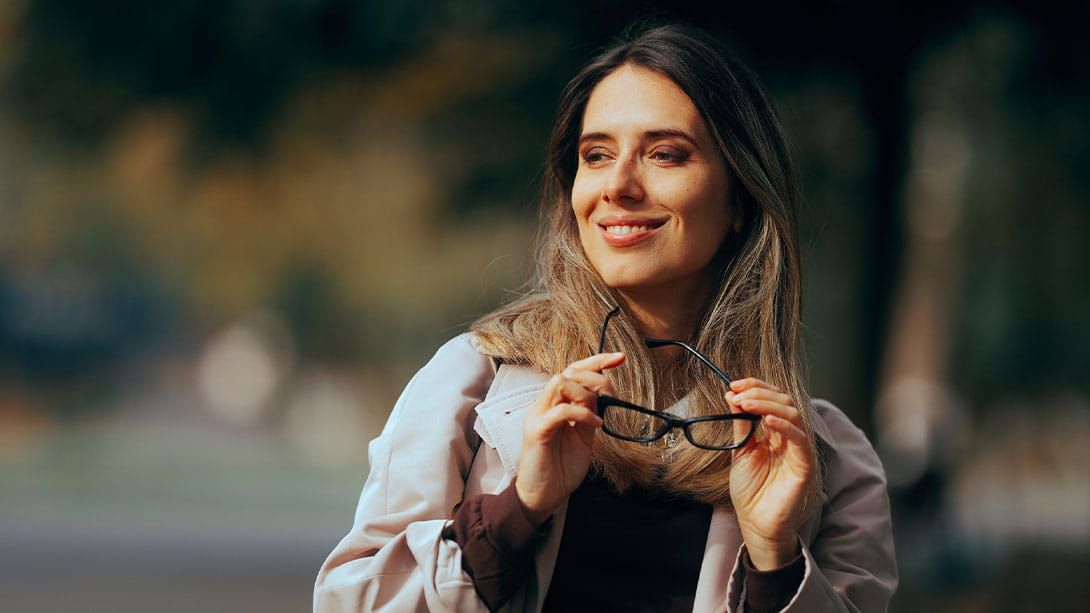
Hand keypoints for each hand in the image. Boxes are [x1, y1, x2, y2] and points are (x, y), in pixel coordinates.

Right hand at [515, 352, 624, 525]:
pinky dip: (582, 413)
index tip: (619, 357)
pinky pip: (560, 410)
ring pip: (560, 383)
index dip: (596, 361)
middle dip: (595, 377)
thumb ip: (590, 414)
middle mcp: (543, 405)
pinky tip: (595, 425)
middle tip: (612, 397)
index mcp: (554, 404)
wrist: (543, 496)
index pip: (573, 372)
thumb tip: (605, 396)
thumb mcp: (583, 436)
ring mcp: (537, 415)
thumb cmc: (561, 468)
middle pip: (568, 371)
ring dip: (585, 394)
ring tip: (598, 414)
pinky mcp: (536, 430)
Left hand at [727, 378, 814, 569]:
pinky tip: (767, 421)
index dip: (756, 387)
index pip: (773, 399)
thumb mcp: (741, 450)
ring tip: (744, 404)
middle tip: (737, 393)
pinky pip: (800, 440)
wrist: (755, 522)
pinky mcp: (804, 466)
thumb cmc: (750, 490)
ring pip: (793, 414)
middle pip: (784, 401)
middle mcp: (790, 437)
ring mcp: (799, 450)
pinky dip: (785, 427)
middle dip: (759, 392)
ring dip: (768, 404)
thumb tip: (732, 396)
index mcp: (776, 432)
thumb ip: (741, 425)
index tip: (734, 385)